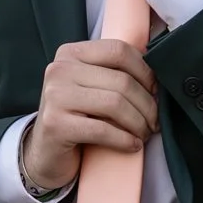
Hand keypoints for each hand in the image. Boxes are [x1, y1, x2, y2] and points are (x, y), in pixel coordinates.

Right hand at [23, 39, 160, 187]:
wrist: (45, 152)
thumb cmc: (76, 117)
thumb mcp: (90, 86)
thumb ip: (112, 72)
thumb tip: (157, 72)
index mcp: (70, 53)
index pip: (119, 51)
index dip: (145, 71)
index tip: (155, 91)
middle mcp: (60, 70)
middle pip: (122, 81)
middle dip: (147, 105)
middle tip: (154, 121)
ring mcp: (55, 96)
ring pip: (115, 104)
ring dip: (138, 123)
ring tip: (144, 133)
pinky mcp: (55, 124)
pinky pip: (103, 130)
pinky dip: (125, 140)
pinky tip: (132, 145)